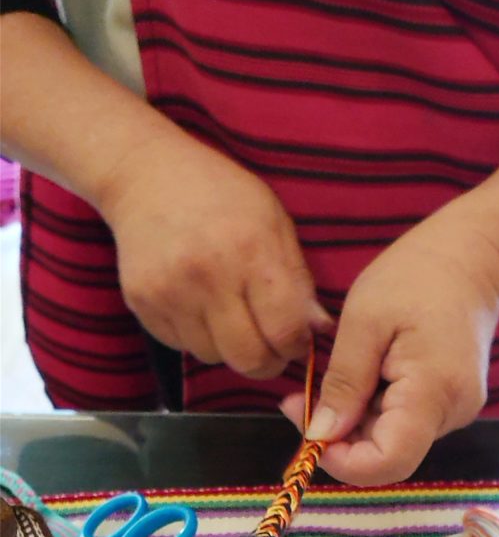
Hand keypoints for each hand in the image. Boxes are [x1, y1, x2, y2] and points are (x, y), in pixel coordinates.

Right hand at [99, 132, 330, 377]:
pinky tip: (196, 304)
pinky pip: (181, 346)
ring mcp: (170, 292)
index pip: (284, 331)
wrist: (145, 175)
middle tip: (269, 346)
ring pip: (213, 357)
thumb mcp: (274, 221)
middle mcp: (208, 276)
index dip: (296, 346)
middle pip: (248, 359)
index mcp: (250, 251)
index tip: (295, 341)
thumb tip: (318, 329)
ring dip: (227, 347)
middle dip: (266, 362)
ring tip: (228, 313)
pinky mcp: (141, 303)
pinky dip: (196, 336)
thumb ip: (298, 279)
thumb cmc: (221, 195)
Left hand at [281, 194, 498, 485]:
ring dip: (354, 422)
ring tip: (335, 376)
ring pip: (392, 441)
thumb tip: (319, 436)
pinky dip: (372, 411)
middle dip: (339, 438)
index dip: (342, 461)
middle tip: (300, 400)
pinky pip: (402, 424)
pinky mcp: (449, 405)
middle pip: (387, 455)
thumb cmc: (416, 276)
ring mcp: (454, 411)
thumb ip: (343, 384)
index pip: (388, 461)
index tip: (307, 429)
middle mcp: (452, 413)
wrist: (472, 257)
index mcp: (433, 391)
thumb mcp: (364, 322)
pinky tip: (362, 375)